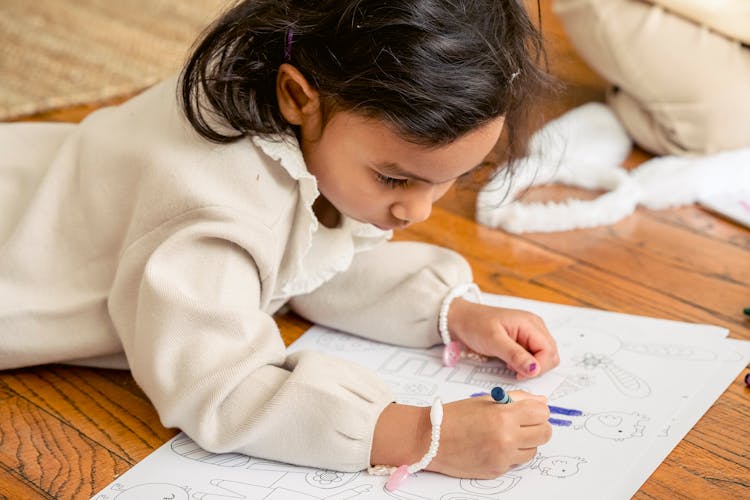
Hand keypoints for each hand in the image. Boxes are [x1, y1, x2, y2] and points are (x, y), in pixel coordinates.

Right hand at [371, 391, 551, 478]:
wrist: (430, 440)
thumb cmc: (455, 416)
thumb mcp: (485, 400)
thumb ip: (516, 399)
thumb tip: (541, 402)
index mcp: (503, 415)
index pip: (542, 412)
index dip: (538, 410)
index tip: (530, 410)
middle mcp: (506, 438)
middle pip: (545, 433)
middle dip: (537, 426)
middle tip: (523, 423)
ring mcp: (503, 457)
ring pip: (534, 450)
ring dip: (526, 442)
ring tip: (506, 434)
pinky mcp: (498, 471)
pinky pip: (517, 462)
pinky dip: (511, 453)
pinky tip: (494, 445)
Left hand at [447, 299, 558, 378]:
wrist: (461, 319)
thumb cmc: (475, 325)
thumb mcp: (494, 341)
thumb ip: (516, 355)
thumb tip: (535, 370)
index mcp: (530, 323)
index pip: (549, 351)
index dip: (539, 366)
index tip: (520, 373)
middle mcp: (535, 327)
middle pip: (551, 355)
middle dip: (536, 367)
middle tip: (514, 369)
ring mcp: (530, 333)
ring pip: (544, 357)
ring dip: (530, 366)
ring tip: (510, 363)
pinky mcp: (524, 340)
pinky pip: (533, 356)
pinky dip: (525, 363)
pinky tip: (510, 361)